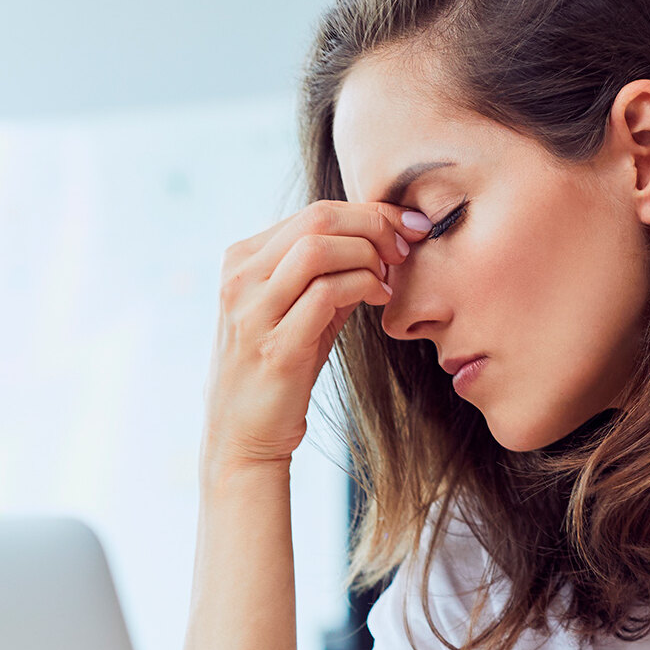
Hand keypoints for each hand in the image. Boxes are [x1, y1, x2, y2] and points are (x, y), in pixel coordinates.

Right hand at [204, 201, 430, 474]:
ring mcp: (253, 312)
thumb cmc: (276, 373)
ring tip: (389, 277)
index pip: (315, 213)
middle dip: (374, 225)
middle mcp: (240, 279)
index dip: (370, 212)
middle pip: (318, 220)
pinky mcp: (276, 346)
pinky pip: (326, 294)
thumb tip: (382, 242)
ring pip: (318, 249)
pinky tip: (381, 299)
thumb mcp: (296, 312)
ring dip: (368, 256)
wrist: (243, 436)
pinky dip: (363, 286)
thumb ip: (328, 275)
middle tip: (405, 247)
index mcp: (242, 260)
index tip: (408, 226)